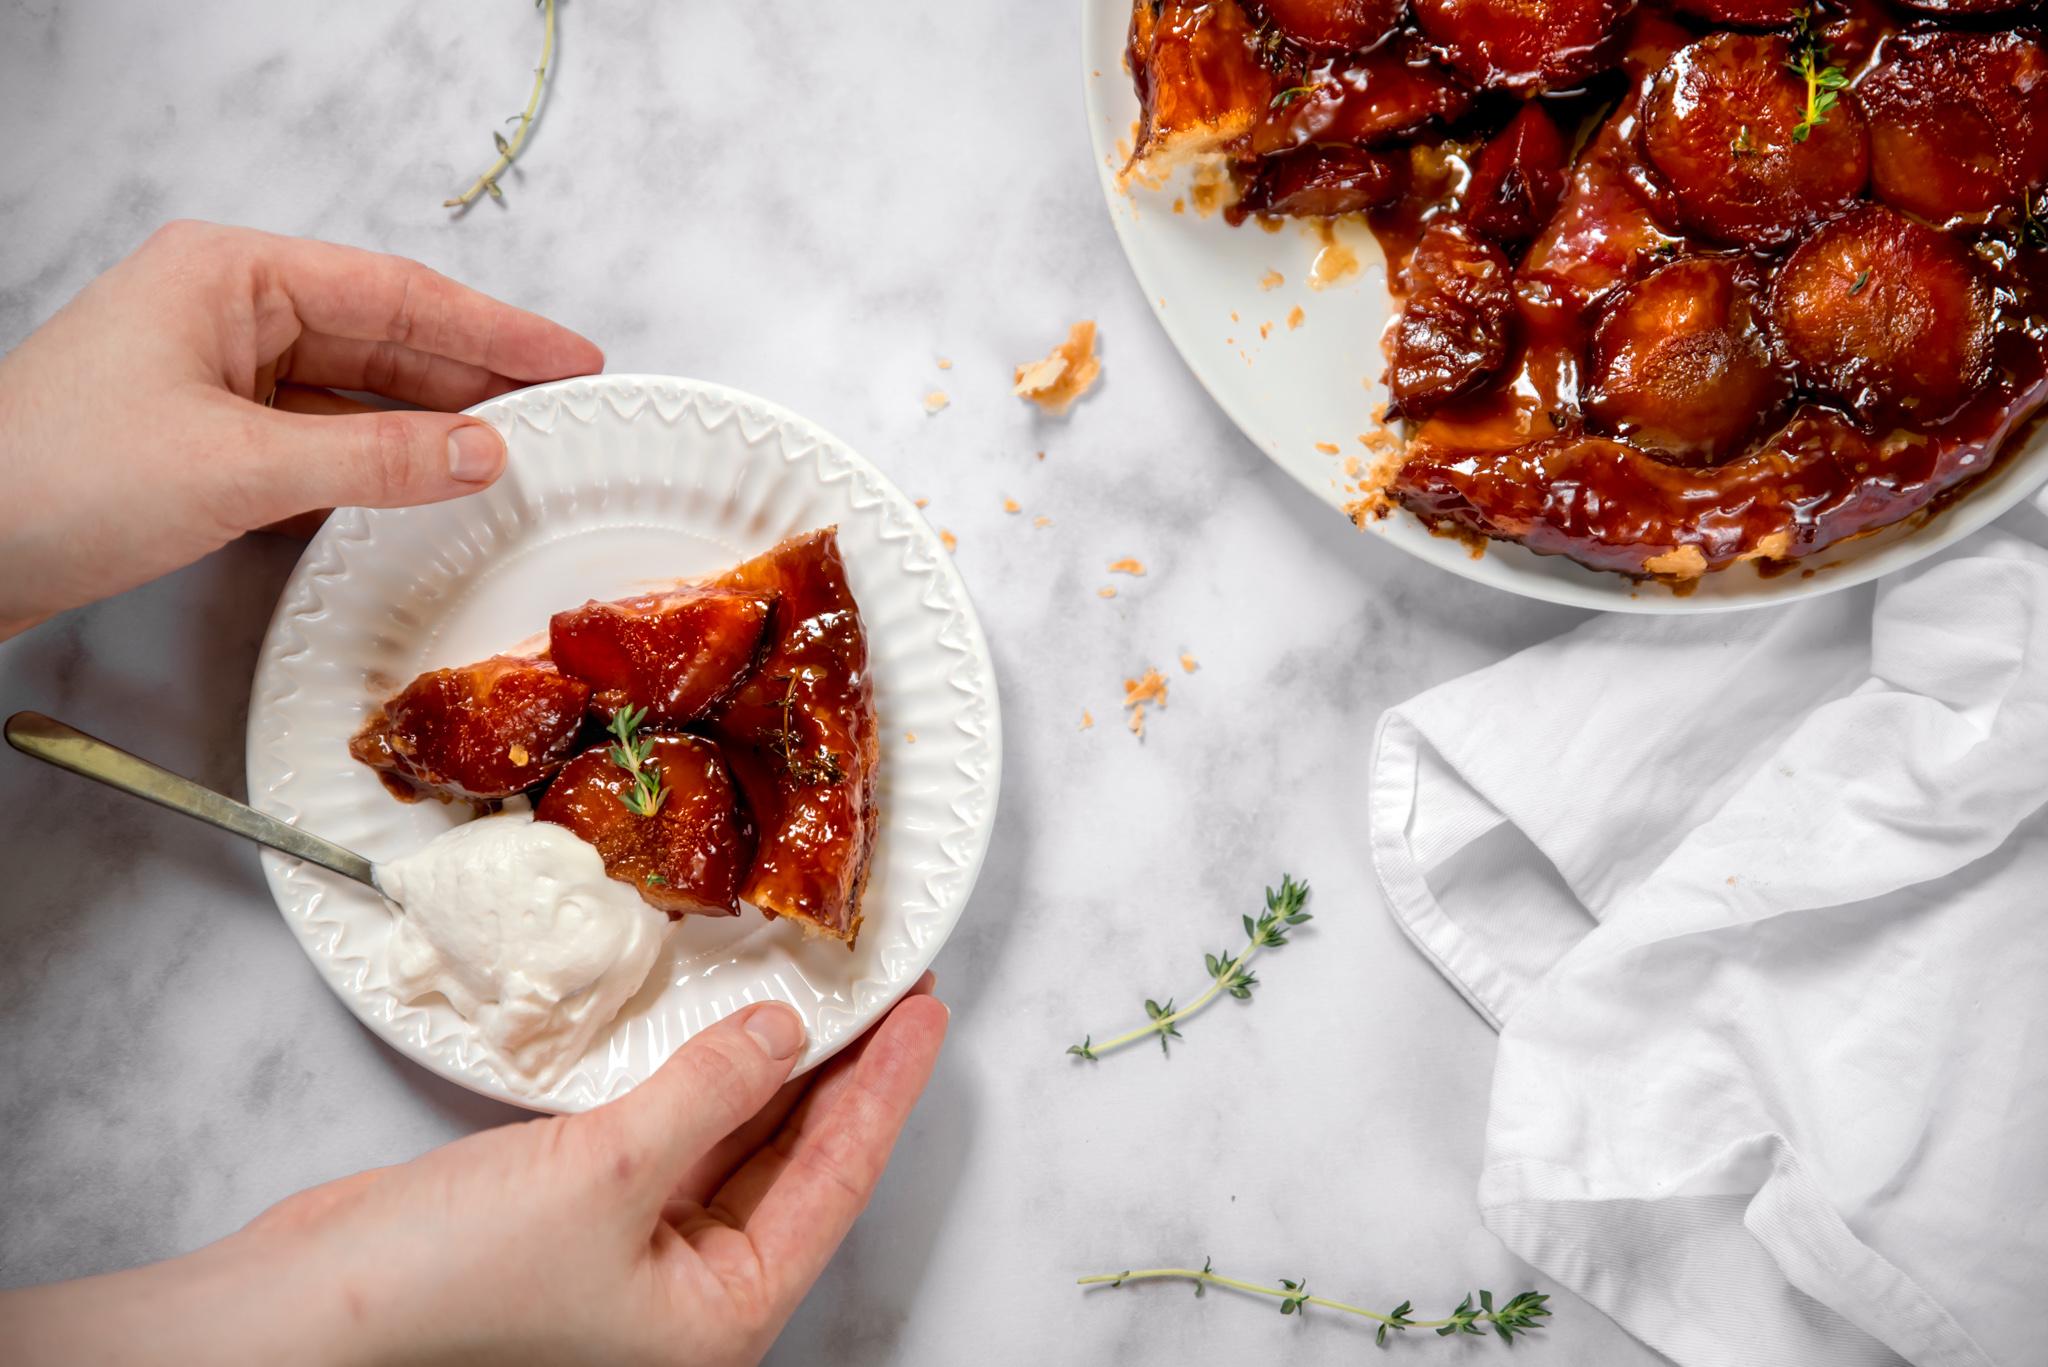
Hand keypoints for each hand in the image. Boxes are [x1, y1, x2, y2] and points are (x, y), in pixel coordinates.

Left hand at [0, 219, 602, 638]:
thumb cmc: (54, 479)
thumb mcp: (237, 466)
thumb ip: (375, 456)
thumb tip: (484, 451)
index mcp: (230, 275)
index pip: (399, 293)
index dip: (498, 330)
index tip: (573, 359)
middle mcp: (228, 311)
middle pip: (385, 338)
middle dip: (477, 376)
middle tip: (568, 410)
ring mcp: (216, 375)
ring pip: (356, 392)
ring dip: (432, 425)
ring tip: (518, 452)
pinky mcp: (207, 439)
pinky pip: (321, 438)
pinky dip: (379, 462)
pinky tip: (430, 485)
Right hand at [0, 982, 948, 1365]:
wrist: (306, 1311)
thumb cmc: (451, 1284)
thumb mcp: (609, 1175)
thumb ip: (711, 1093)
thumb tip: (788, 1034)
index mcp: (723, 1313)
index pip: (839, 1181)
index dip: (889, 1089)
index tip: (927, 1012)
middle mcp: (694, 1292)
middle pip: (801, 1162)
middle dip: (846, 1073)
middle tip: (891, 986)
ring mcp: (640, 1254)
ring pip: (741, 1142)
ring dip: (778, 1067)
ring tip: (828, 988)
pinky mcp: (586, 1212)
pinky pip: (677, 1131)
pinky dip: (706, 1076)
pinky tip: (732, 1023)